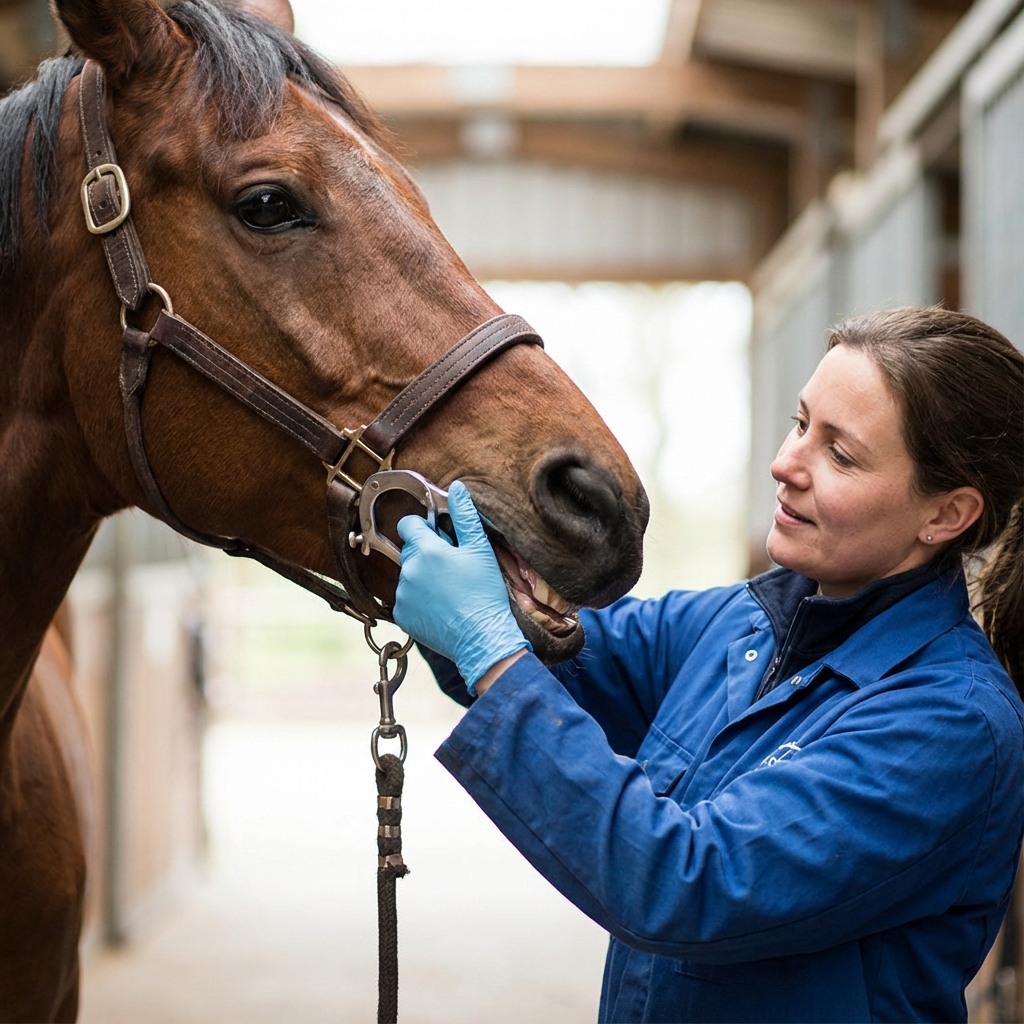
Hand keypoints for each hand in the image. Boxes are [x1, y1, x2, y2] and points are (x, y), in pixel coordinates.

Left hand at [394, 481, 529, 691]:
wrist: (482, 639)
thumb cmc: (484, 594)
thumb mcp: (480, 550)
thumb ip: (464, 516)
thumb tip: (457, 488)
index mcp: (426, 551)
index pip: (408, 524)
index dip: (423, 527)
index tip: (439, 537)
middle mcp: (408, 571)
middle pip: (410, 551)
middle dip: (427, 554)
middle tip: (452, 567)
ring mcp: (402, 595)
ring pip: (408, 575)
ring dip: (423, 578)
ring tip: (449, 590)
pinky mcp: (402, 616)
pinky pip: (406, 599)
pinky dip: (419, 601)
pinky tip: (441, 606)